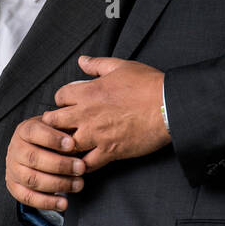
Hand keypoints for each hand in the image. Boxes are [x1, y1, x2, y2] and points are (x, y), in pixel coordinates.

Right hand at [6, 115, 85, 211]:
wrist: (34, 149)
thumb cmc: (48, 139)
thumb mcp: (55, 127)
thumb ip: (63, 130)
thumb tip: (78, 138)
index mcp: (24, 131)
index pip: (34, 132)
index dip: (52, 139)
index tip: (71, 144)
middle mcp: (15, 149)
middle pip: (33, 158)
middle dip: (60, 165)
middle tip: (80, 167)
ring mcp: (12, 169)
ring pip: (32, 179)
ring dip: (58, 184)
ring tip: (77, 184)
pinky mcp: (14, 186)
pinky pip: (27, 197)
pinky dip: (46, 202)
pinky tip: (63, 202)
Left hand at [43, 55, 170, 171]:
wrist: (169, 106)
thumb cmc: (148, 84)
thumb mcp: (120, 66)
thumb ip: (97, 65)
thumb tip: (82, 61)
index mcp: (88, 92)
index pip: (59, 97)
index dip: (61, 100)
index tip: (66, 105)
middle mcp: (87, 114)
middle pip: (55, 121)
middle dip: (54, 123)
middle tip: (60, 126)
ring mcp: (97, 135)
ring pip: (66, 145)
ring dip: (65, 145)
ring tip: (68, 146)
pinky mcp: (110, 151)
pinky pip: (87, 163)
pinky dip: (82, 164)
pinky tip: (82, 162)